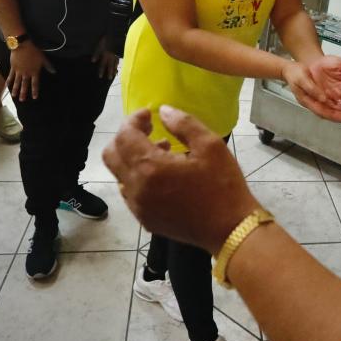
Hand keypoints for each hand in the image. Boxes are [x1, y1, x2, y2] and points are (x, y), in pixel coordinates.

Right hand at [6, 42, 55, 100]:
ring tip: (14, 96)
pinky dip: (8, 81)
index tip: (34, 97)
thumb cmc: (34, 52)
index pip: (35, 84)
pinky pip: (10, 76)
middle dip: (23, 93)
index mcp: (34, 72)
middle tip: (22, 100)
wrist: (22, 46)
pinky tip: (6, 86)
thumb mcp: (43, 59)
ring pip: (17, 82)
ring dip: (15, 89)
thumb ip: (48, 66)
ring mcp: (19, 71)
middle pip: (25, 85)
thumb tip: (54, 72)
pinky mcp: (13, 68)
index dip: (35, 91)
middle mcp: (26, 73)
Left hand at [92, 38, 118, 79]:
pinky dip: (118, 63)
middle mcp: (111, 57)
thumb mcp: (99, 45)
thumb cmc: (106, 39)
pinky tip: (118, 65)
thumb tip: (93, 61)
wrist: (116, 34)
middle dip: (109, 72)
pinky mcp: (118, 52)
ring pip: (115, 63)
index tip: (100, 77)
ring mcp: (116, 54)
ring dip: (114, 69)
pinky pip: (118, 59)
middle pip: (110, 66)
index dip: (101, 70)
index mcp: (106, 55)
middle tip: (109, 78)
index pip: (103, 64)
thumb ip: (96, 53)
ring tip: (114, 74)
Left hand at [103, 106, 259, 253]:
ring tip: (161, 152)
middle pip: (111, 155)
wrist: (230, 230)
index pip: (124, 136)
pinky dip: (138, 177)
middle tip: (148, 130)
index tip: (150, 115)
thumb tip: (163, 111)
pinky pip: (130, 192)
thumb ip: (183, 124)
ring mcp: (138, 207)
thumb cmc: (223, 185)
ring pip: (119, 174)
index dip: (133, 120)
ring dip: (132, 158)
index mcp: (150, 168)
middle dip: (125, 137)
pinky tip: (163, 176)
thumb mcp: (210, 146)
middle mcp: (136, 188)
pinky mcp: (145, 219)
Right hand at [283, 58, 340, 124]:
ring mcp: (324, 98)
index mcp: (310, 103)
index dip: (338, 117)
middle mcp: (319, 103)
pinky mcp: (329, 92)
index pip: (326, 113)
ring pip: (339, 107)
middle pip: (336, 113)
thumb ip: (312, 89)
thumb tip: (323, 98)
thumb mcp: (301, 79)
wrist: (295, 67)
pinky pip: (340, 99)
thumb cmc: (295, 75)